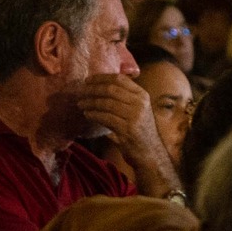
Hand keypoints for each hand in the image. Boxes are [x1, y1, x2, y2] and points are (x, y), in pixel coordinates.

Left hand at [76, 74, 175, 194]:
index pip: (119, 79)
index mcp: (142, 95)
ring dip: (90, 102)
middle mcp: (140, 103)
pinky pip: (106, 118)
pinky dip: (94, 115)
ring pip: (106, 103)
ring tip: (81, 103)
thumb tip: (100, 87)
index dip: (101, 77)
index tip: (88, 80)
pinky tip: (87, 114)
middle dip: (93, 89)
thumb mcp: (137, 110)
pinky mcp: (127, 130)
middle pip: (111, 89)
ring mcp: (135, 116)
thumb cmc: (140, 131)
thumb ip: (124, 98)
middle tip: (80, 91)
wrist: (150, 153)